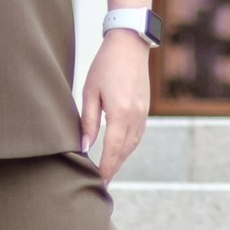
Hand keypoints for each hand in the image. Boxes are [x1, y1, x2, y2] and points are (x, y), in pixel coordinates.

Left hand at [78, 29, 150, 183]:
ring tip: (108, 172)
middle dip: (113, 168)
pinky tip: (119, 152)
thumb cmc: (105, 65)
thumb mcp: (90, 92)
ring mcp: (143, 113)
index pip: (112, 149)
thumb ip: (88, 121)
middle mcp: (135, 116)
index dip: (105, 168)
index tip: (98, 182)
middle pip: (124, 151)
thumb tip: (83, 146)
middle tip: (102, 184)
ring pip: (132, 145)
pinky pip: (137, 135)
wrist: (130, 44)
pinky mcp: (145, 109)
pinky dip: (128, 147)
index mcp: (120, 112)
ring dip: (121, 160)